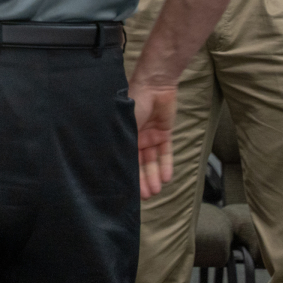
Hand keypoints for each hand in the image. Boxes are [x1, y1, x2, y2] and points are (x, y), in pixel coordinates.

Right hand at [130, 81, 176, 199]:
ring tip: (156, 191)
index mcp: (123, 134)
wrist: (154, 85)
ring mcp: (150, 135)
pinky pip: (165, 152)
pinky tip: (167, 178)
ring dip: (154, 175)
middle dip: (142, 180)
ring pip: (152, 160)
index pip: (125, 158)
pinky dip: (166, 164)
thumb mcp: (124, 125)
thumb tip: (116, 163)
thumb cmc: (133, 102)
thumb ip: (123, 143)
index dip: (127, 174)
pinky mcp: (164, 132)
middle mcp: (136, 137)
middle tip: (145, 196)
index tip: (128, 190)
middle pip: (139, 163)